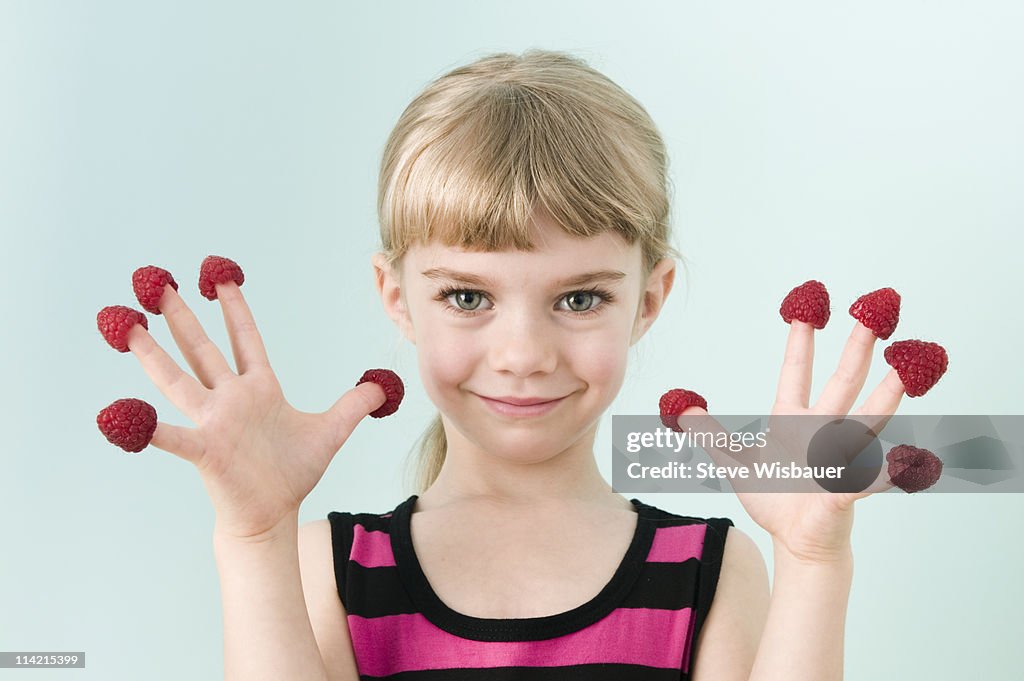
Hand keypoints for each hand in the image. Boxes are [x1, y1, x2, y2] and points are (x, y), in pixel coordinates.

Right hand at [124, 279, 387, 539]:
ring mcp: (214, 423)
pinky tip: (119, 412)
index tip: (222, 276)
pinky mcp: (205, 452)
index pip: (246, 340)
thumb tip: (383, 385)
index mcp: (258, 389)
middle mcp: (230, 400)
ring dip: (152, 355)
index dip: (234, 308)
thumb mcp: (331, 431)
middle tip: (157, 280)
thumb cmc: (292, 473)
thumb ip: (354, 404)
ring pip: (179, 381)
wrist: (272, 514)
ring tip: (127, 326)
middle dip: (182, 315)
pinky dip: (146, 427)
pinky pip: (170, 436)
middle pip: (203, 349)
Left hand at [678, 321, 906, 563]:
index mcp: (793, 420)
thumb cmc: (774, 500)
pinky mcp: (846, 491)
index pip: (797, 372)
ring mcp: (839, 458)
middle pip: (842, 382)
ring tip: (905, 369)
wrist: (798, 542)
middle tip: (873, 313)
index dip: (801, 341)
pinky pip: (866, 480)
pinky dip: (884, 472)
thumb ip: (711, 435)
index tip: (805, 308)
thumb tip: (682, 409)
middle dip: (856, 348)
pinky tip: (906, 462)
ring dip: (886, 395)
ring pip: (867, 421)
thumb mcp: (735, 464)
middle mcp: (822, 431)